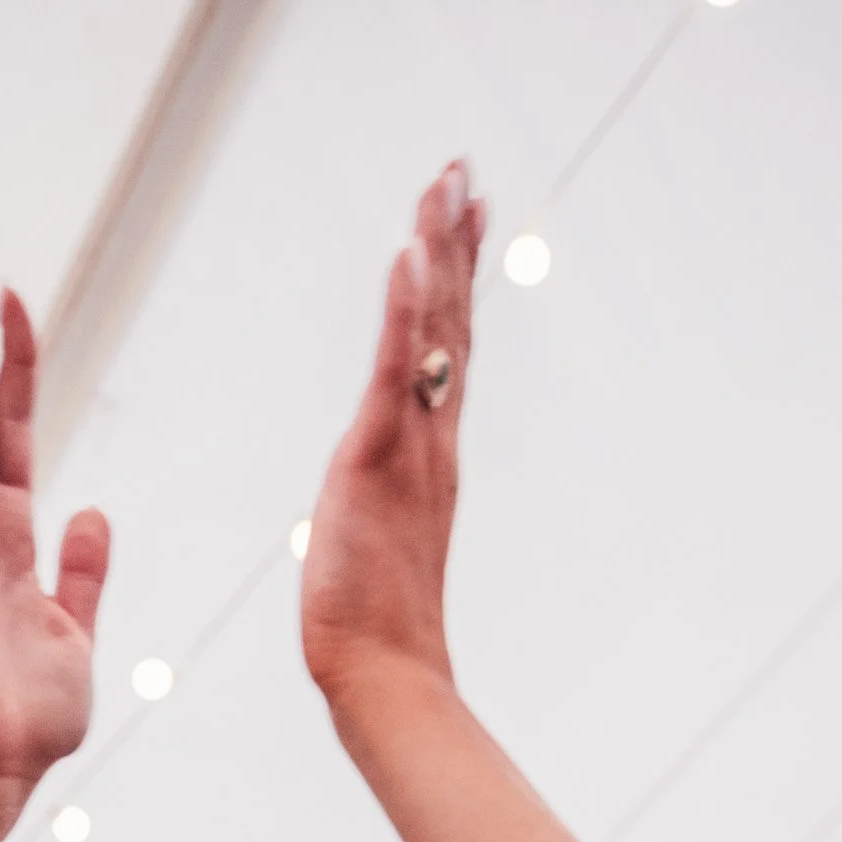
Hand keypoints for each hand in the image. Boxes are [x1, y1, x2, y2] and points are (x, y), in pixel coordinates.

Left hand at [302, 162, 483, 710]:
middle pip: (449, 321)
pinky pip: (394, 372)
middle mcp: (431, 439)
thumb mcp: (380, 537)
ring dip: (436, 252)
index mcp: (430, 453)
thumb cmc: (374, 624)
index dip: (456, 277)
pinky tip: (410, 255)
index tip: (466, 213)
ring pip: (429, 332)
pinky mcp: (376, 460)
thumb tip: (375, 484)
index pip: (447, 348)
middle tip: (462, 169)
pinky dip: (404, 311)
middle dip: (455, 241)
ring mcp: (411, 447)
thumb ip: (385, 498)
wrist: (383, 672)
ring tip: (442, 185)